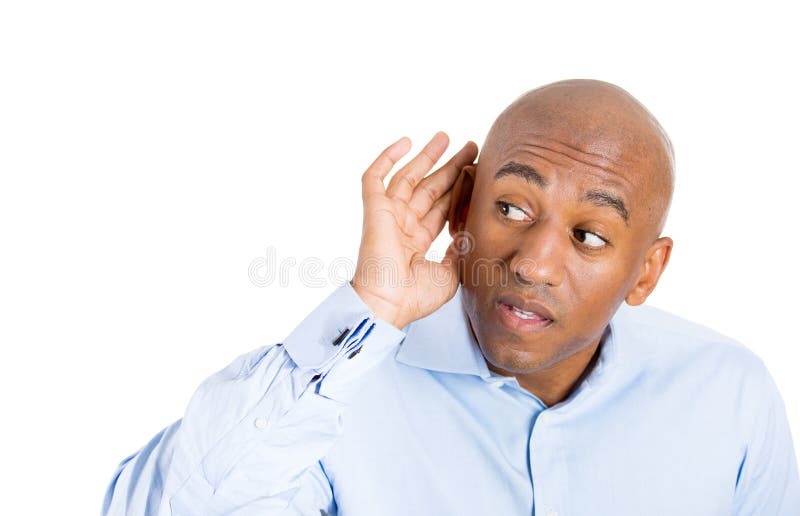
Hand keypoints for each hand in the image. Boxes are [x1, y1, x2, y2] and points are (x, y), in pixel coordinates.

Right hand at [351, 132, 477, 328]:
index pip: (442, 208)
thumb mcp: (451, 273)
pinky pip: (375, 177)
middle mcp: (403, 225)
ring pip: (408, 177)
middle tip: (470, 147)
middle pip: (430, 188)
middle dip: (450, 167)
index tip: (478, 174)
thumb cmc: (415, 297)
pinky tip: (406, 141)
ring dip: (427, 157)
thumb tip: (469, 231)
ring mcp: (388, 216)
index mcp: (418, 242)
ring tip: (446, 137)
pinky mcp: (374, 209)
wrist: (389, 304)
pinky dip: (387, 157)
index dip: (459, 190)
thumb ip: (460, 250)